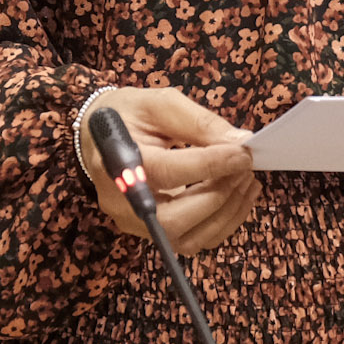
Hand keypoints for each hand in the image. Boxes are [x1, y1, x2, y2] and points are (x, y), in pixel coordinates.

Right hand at [79, 87, 259, 256]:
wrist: (97, 136)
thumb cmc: (127, 114)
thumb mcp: (159, 103)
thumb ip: (198, 121)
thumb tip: (240, 142)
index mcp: (118, 162)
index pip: (168, 172)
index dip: (211, 165)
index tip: (243, 153)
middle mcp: (122, 203)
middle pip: (175, 219)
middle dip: (218, 196)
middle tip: (245, 168)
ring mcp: (134, 224)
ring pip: (187, 238)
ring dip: (226, 213)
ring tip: (247, 181)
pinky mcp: (149, 233)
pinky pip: (191, 240)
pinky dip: (221, 222)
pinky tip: (237, 195)